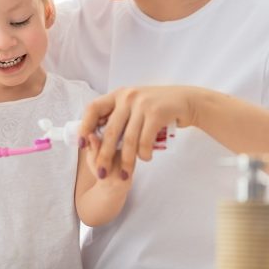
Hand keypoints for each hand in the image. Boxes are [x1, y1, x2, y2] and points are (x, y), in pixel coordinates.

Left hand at [80, 86, 197, 180]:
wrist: (187, 101)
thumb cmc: (158, 106)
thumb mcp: (135, 104)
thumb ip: (119, 115)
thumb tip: (95, 135)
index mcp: (118, 94)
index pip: (93, 108)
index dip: (84, 126)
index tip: (81, 144)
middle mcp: (128, 97)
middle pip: (110, 131)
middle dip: (104, 155)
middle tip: (101, 172)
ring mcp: (142, 104)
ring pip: (128, 140)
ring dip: (126, 161)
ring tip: (126, 174)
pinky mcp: (156, 113)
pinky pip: (144, 141)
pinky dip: (144, 154)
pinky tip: (146, 158)